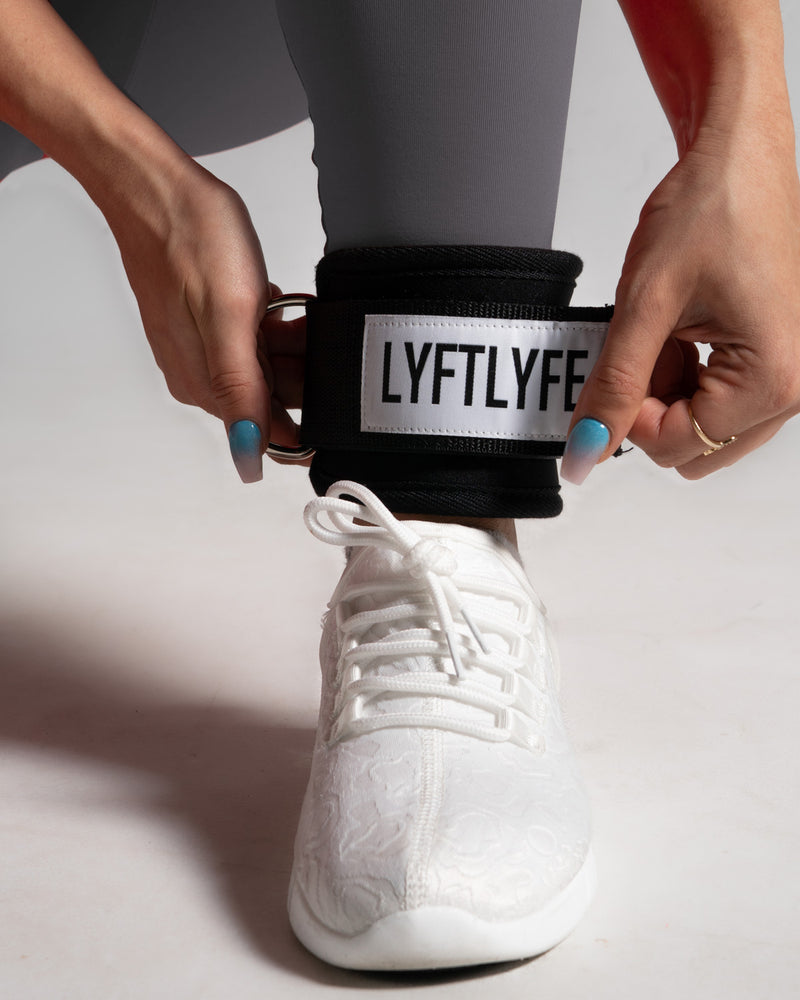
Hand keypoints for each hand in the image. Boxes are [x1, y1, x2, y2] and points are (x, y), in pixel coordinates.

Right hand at [105, 160, 304, 480]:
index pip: (266, 433)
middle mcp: (201, 376)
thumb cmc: (191, 240)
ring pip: (268, 367)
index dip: (306, 420)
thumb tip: (247, 457)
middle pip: (272, 399)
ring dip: (288, 343)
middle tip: (303, 328)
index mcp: (206, 386)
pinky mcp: (209, 324)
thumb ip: (242, 389)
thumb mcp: (231, 317)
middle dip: (299, 369)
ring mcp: (204, 349)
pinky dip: (274, 324)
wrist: (157, 188)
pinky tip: (275, 299)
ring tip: (288, 308)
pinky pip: (256, 340)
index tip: (328, 390)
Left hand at [561, 131, 799, 483]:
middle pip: (694, 447)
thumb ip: (612, 387)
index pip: (677, 445)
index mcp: (774, 377)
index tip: (614, 372)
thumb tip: (584, 452)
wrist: (739, 156)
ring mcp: (788, 376)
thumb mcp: (644, 304)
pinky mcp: (775, 361)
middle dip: (652, 407)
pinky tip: (678, 333)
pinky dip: (684, 378)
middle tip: (644, 345)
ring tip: (666, 330)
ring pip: (702, 429)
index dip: (628, 416)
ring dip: (667, 392)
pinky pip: (717, 403)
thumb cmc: (712, 207)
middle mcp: (794, 385)